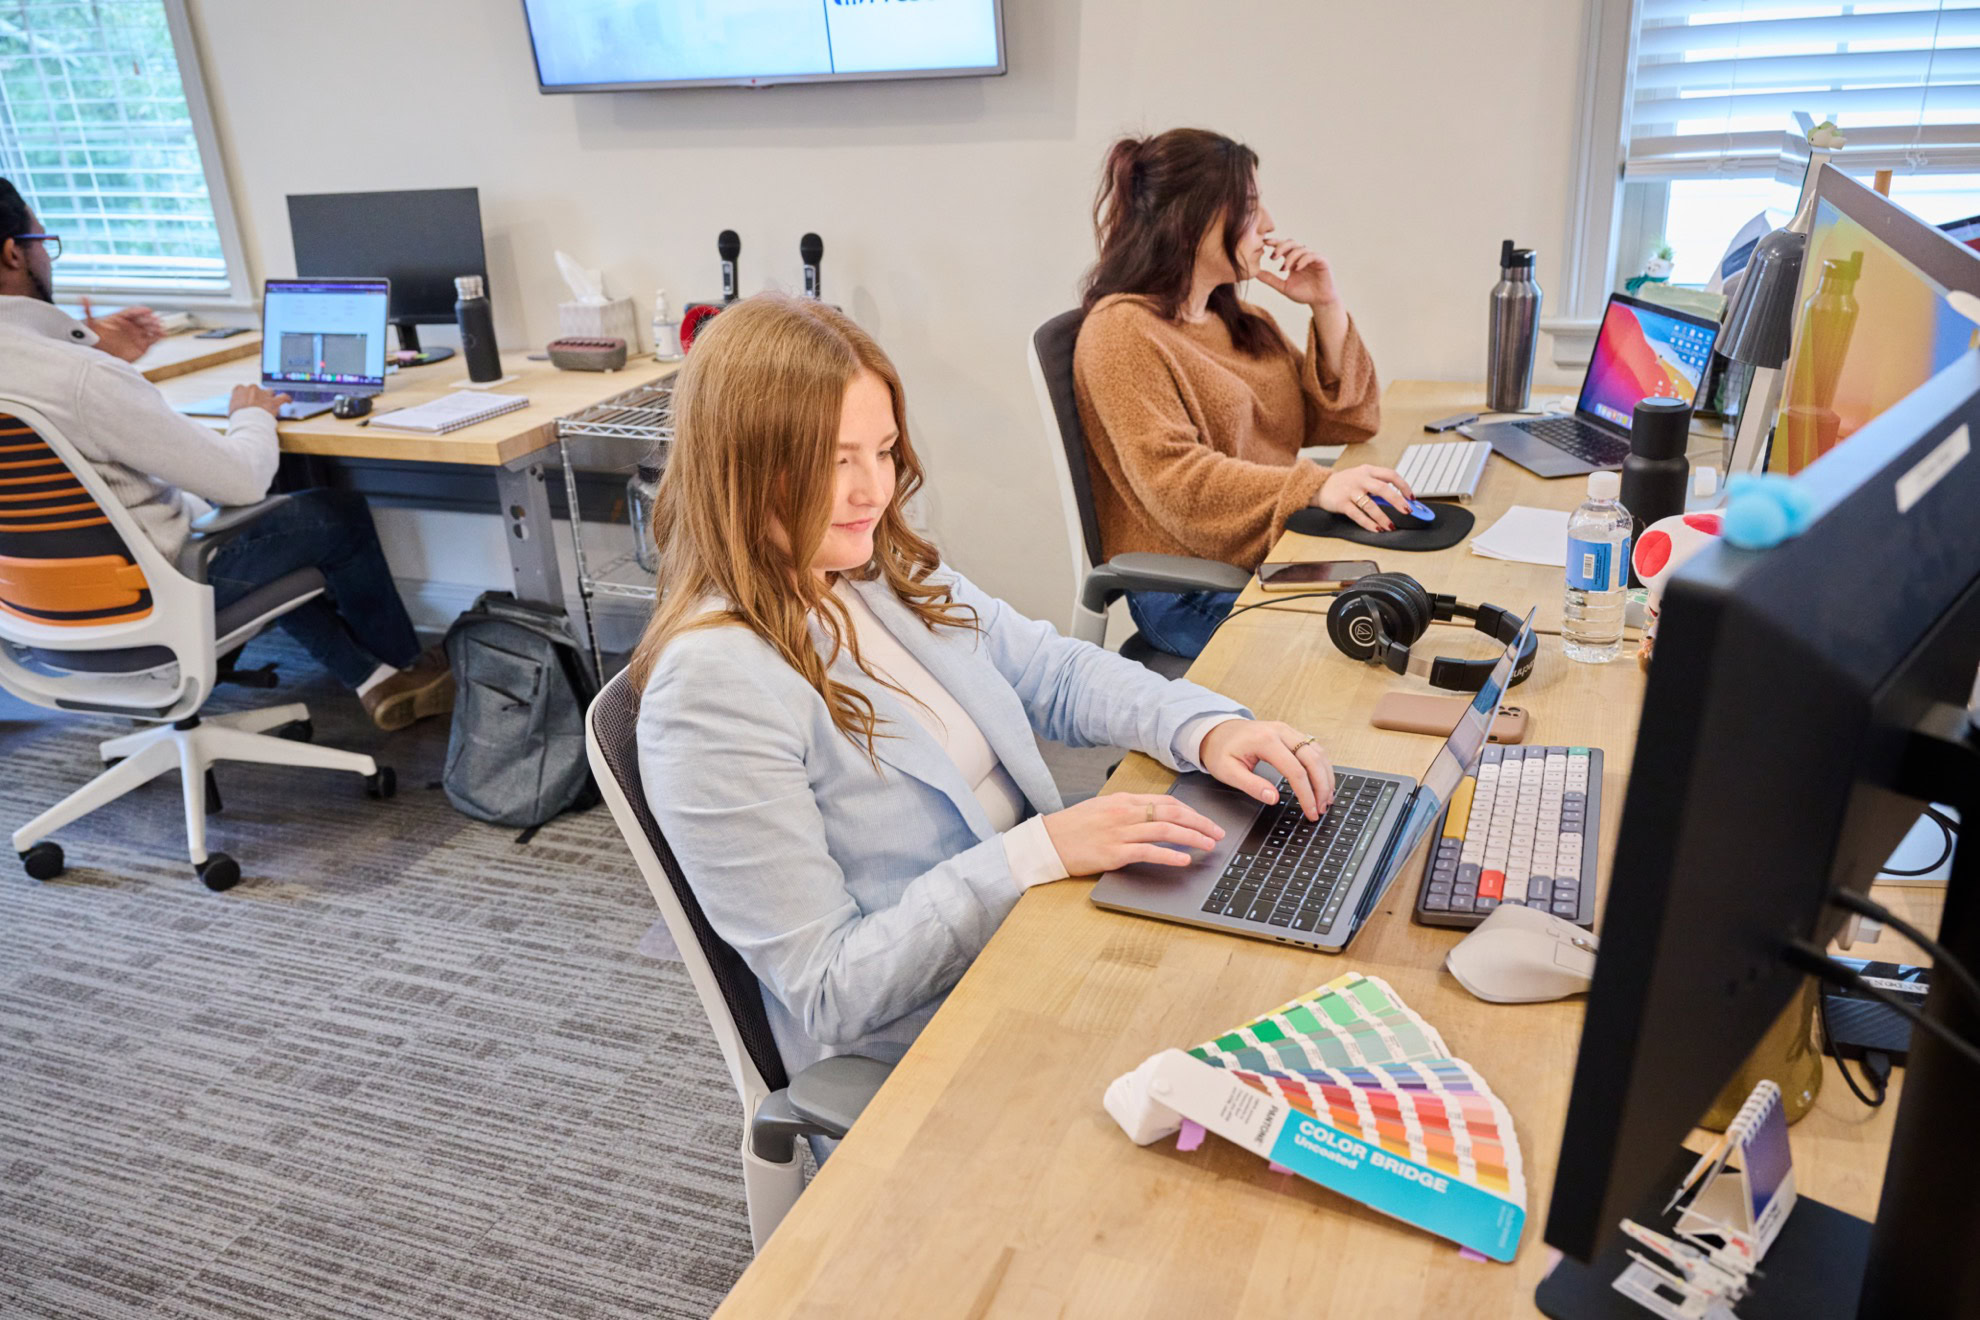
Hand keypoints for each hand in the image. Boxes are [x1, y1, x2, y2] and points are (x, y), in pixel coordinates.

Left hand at [81, 298, 165, 362]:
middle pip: (143, 320)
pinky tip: (164, 334)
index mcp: (120, 319)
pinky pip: (153, 340)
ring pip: (149, 329)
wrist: (101, 357)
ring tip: (160, 327)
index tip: (147, 310)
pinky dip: (160, 336)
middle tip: (155, 319)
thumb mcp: (90, 324)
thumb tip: (83, 298)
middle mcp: (130, 327)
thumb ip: (88, 311)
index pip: (132, 313)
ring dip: (156, 327)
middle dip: (150, 319)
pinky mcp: (143, 346)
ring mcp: (137, 336)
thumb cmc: (96, 341)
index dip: (140, 311)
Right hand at [228, 383, 290, 417]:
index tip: (247, 402)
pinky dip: (287, 399)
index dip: (246, 396)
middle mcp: (252, 388)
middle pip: (257, 390)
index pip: (243, 389)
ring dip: (270, 398)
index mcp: (239, 389)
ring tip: (270, 406)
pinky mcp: (274, 401)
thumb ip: (236, 407)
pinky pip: (283, 397)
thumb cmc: (237, 419)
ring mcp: (263, 393)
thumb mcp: (232, 411)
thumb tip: (239, 412)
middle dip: (258, 397)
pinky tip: (289, 401)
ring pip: (269, 392)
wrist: (247, 423)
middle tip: (257, 407)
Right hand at [1041, 793, 1224, 876]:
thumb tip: (1155, 815)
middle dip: (1200, 822)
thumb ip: (1128, 810)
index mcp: (1123, 800)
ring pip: (1165, 830)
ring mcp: (1119, 832)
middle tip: (1217, 833)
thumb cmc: (1072, 827)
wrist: (1047, 842)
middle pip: (1172, 813)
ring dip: (1192, 837)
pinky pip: (1148, 851)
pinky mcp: (1114, 853)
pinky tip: (1184, 859)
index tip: (1206, 821)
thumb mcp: (1102, 809)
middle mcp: (1124, 812)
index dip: (1192, 811)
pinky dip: (1170, 854)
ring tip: (1209, 845)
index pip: (1167, 801)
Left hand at [1199, 719, 1335, 821]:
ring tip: (1326, 799)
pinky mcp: (1291, 733)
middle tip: (1322, 808)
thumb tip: (1274, 799)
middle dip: (1322, 786)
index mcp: (1265, 740)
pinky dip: (1322, 766)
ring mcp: (1288, 730)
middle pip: (1313, 759)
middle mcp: (1281, 731)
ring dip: (1326, 776)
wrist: (1218, 731)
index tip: (1311, 812)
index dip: (1306, 794)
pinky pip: (1314, 748)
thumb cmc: (1221, 751)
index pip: (1295, 771)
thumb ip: (1251, 785)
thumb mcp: (1228, 772)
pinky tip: (1324, 782)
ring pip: (1317, 752)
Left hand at [1254, 232, 1339, 308]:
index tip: (1263, 243)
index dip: (1274, 242)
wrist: (1319, 302)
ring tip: (1283, 269)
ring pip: (1300, 249)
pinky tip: (1296, 268)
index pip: (1283, 246)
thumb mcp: (1283, 287)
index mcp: (1293, 259)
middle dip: (1280, 247)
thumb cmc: (1303, 293)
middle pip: (1291, 243)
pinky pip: (1311, 256)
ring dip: (1290, 257)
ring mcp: (1313, 257)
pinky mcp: (1322, 261)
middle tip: (1272, 257)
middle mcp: (1302, 255)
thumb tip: (1255, 273)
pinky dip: (1302, 260)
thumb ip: (1270, 279)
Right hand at [1312, 463, 1414, 532]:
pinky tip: (1376, 529)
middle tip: (1407, 511)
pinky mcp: (1342, 503)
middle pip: (1383, 489)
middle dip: (1397, 501)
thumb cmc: (1344, 483)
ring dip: (1383, 517)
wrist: (1319, 486)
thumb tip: (1398, 501)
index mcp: (1368, 470)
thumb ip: (1377, 486)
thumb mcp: (1361, 478)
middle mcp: (1360, 479)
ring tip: (1391, 526)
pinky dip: (1369, 523)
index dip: (1403, 486)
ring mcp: (1350, 491)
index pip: (1390, 475)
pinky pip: (1358, 515)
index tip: (1411, 497)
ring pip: (1371, 505)